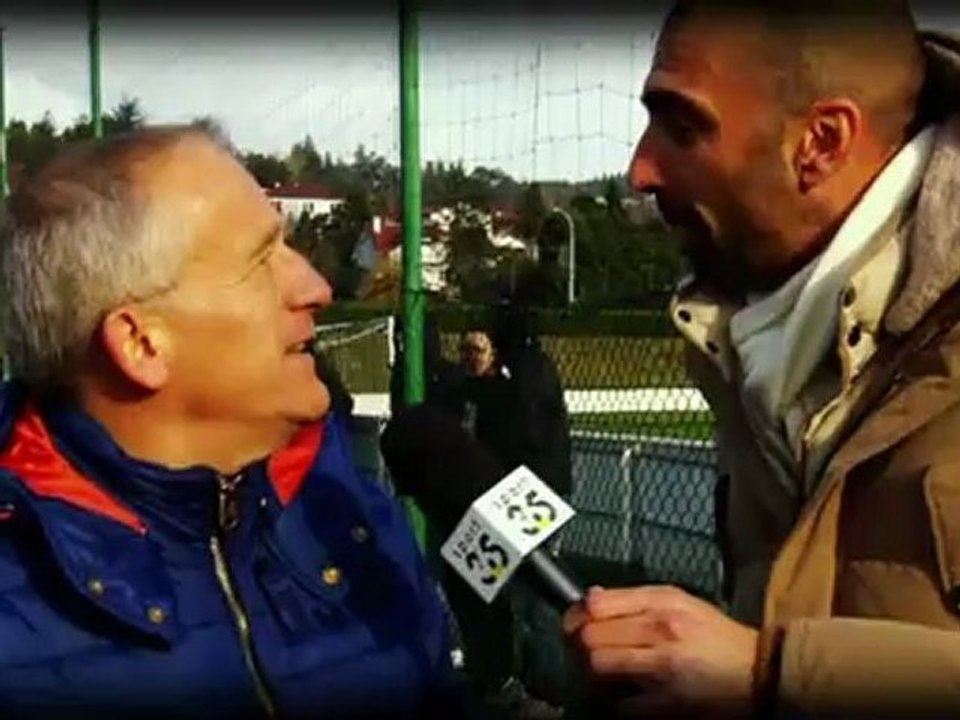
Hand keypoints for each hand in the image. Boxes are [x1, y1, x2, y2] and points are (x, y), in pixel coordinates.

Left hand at [563, 585, 759, 718]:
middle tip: (582, 650)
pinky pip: (621, 703)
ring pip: (599, 665)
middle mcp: (661, 630)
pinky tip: (620, 695)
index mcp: (662, 601)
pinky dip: (614, 701)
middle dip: (579, 644)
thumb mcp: (681, 602)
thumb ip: (635, 598)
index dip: (577, 614)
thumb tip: (591, 598)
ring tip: (600, 672)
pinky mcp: (667, 702)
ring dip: (592, 671)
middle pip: (591, 635)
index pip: (597, 604)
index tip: (575, 622)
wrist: (759, 673)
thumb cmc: (718, 637)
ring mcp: (662, 667)